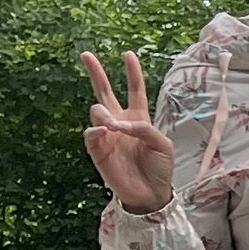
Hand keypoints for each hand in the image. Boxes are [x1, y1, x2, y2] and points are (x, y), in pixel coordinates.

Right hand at [80, 50, 175, 213]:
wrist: (151, 195)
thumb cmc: (160, 168)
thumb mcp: (162, 144)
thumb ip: (144, 129)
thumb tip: (120, 123)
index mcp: (139, 118)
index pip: (135, 90)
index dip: (132, 73)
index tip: (128, 54)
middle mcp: (121, 123)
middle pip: (105, 92)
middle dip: (96, 73)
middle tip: (86, 54)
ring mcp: (108, 136)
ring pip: (97, 112)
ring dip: (102, 112)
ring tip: (109, 121)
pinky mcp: (99, 151)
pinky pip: (91, 135)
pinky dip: (96, 130)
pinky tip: (104, 130)